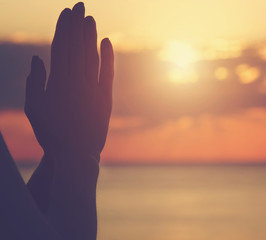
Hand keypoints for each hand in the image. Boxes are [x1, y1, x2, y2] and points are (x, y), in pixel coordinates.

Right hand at [25, 2, 113, 158]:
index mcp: (57, 82)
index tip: (65, 13)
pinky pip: (107, 72)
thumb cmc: (51, 133)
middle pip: (76, 47)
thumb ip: (35, 82)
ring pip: (91, 56)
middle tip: (79, 6)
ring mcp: (92, 89)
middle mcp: (76, 81)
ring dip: (90, 36)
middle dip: (77, 25)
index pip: (60, 47)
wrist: (76, 154)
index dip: (63, 28)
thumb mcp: (34, 108)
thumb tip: (36, 58)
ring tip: (90, 18)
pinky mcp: (105, 98)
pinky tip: (107, 42)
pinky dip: (108, 56)